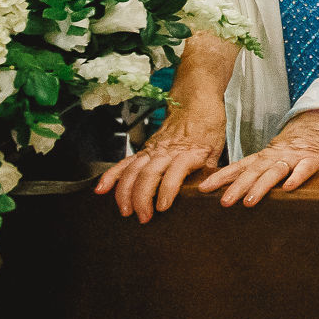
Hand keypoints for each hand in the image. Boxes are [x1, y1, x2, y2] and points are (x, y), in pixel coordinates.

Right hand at [93, 92, 227, 223]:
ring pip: (134, 170)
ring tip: (126, 211)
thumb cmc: (208, 125)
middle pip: (149, 173)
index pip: (176, 170)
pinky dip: (111, 176)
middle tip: (143, 217)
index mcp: (189, 151)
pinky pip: (124, 163)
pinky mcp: (144, 150)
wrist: (195, 102)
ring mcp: (153, 150)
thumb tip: (211, 191)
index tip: (163, 206)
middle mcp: (168, 151)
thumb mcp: (217, 148)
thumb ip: (211, 171)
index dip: (168, 189)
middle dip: (142, 197)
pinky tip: (101, 189)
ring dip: (126, 192)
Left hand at [195, 108, 318, 208]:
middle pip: (252, 172)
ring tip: (248, 202)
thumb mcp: (271, 153)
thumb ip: (256, 168)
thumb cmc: (294, 143)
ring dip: (260, 187)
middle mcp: (274, 156)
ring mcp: (293, 158)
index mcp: (263, 156)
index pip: (238, 167)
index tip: (203, 188)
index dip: (220, 177)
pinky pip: (304, 169)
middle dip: (237, 187)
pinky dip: (296, 177)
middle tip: (224, 202)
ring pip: (274, 172)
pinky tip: (288, 188)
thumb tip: (230, 188)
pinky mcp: (313, 159)